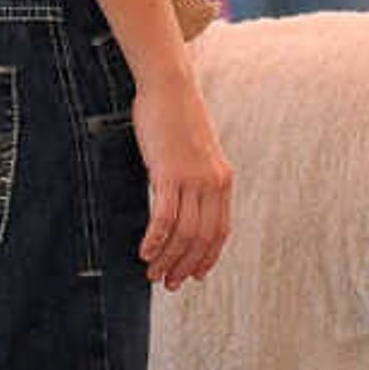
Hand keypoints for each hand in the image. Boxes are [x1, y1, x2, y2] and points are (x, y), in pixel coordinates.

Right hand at [131, 69, 231, 289]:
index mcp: (223, 180)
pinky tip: (145, 252)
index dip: (207, 258)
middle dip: (185, 265)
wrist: (171, 88)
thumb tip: (190, 205)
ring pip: (184, 232)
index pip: (220, 231)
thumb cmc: (178, 118)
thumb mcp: (197, 153)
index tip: (194, 276)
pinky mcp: (169, 172)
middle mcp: (213, 183)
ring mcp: (193, 178)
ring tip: (153, 273)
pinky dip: (155, 239)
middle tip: (168, 282)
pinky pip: (165, 216)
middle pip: (202, 238)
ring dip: (168, 258)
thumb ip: (198, 179)